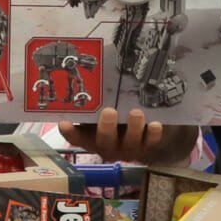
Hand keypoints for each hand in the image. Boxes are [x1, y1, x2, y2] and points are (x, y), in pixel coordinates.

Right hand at [59, 107, 187, 163]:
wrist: (143, 126)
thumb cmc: (116, 110)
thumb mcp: (103, 105)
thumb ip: (96, 97)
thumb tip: (92, 71)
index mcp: (91, 137)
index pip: (76, 137)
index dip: (70, 132)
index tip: (64, 123)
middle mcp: (107, 146)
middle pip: (104, 141)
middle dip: (106, 128)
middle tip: (109, 112)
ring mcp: (127, 149)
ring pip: (129, 144)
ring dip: (133, 130)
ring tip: (136, 113)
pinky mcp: (146, 147)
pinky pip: (149, 144)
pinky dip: (152, 135)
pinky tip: (156, 124)